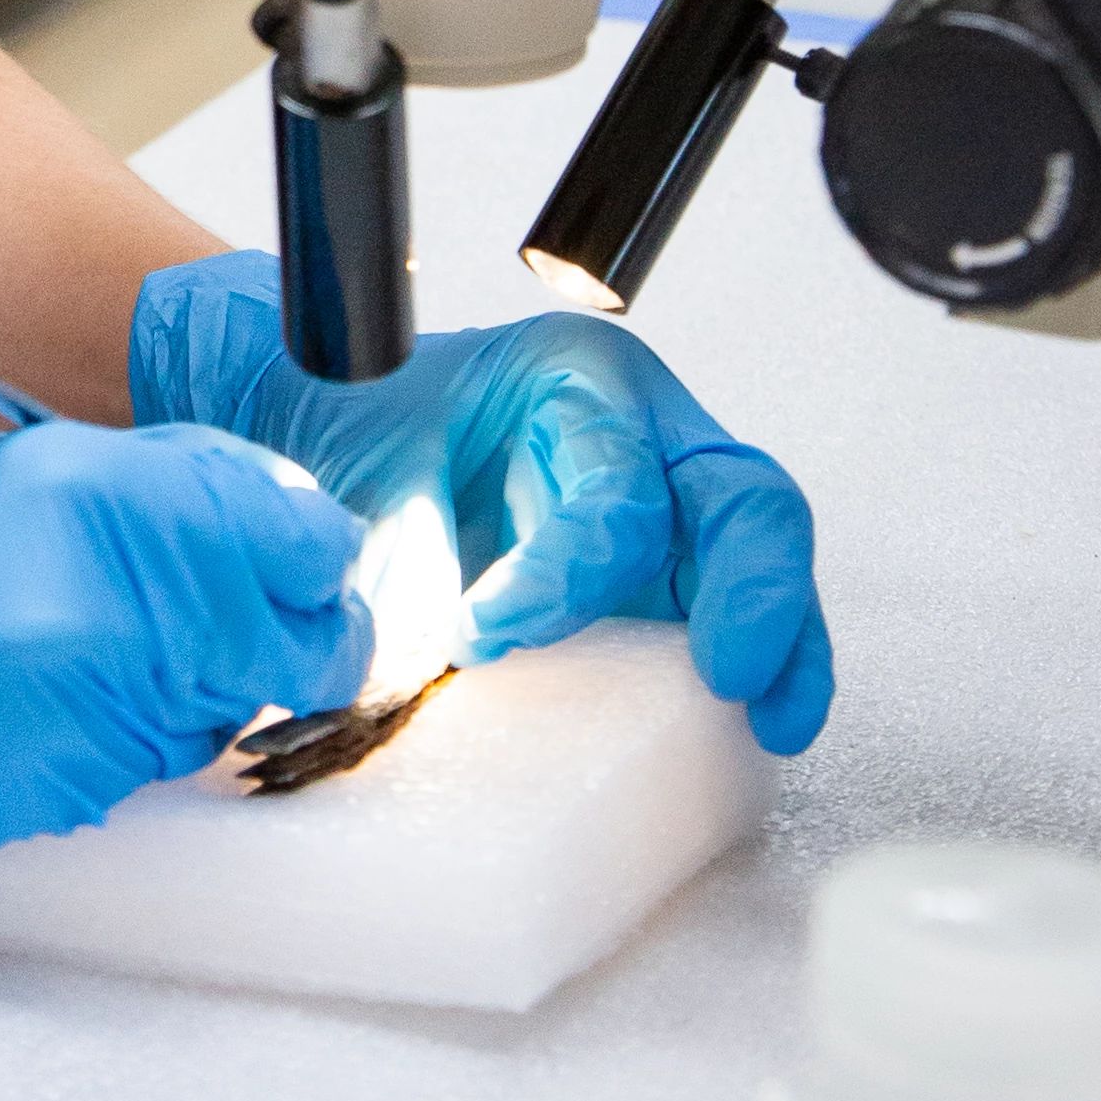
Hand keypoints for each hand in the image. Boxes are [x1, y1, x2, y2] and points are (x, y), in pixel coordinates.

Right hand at [0, 427, 367, 878]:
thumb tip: (274, 542)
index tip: (311, 584)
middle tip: (194, 638)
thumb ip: (153, 505)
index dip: (319, 575)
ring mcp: (84, 710)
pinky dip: (95, 751)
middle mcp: (114, 603)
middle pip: (284, 652)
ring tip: (53, 658)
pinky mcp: (46, 793)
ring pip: (208, 725)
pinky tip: (11, 707)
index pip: (305, 548)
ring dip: (168, 702)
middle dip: (259, 650)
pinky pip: (127, 781)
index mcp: (108, 497)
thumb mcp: (12, 479)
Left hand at [129, 251, 832, 754]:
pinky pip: (737, 611)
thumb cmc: (350, 430)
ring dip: (781, 640)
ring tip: (776, 719)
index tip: (478, 635)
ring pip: (761, 558)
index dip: (557, 577)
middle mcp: (642, 433)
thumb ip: (403, 560)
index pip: (609, 491)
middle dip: (750, 589)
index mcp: (572, 377)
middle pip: (740, 499)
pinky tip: (766, 722)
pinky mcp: (666, 574)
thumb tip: (421, 659)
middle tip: (725, 672)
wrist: (319, 437)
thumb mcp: (369, 474)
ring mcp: (666, 504)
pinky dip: (766, 663)